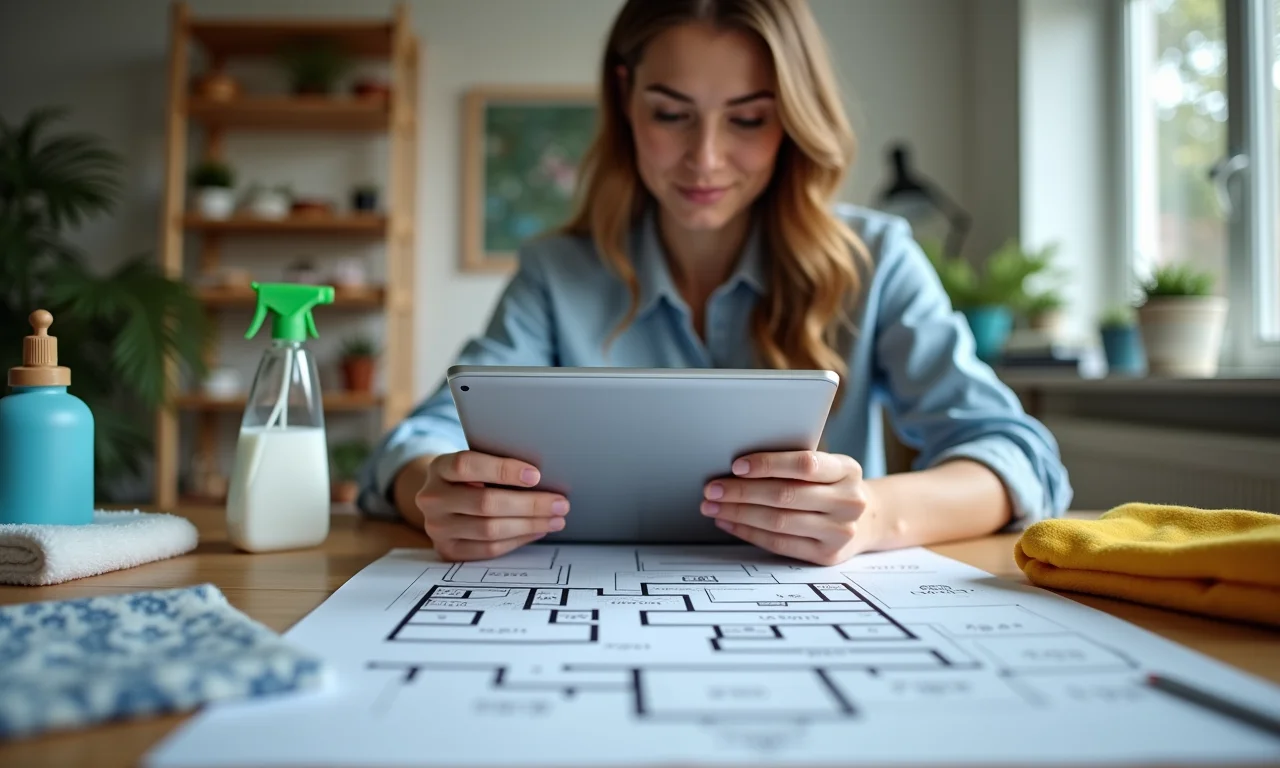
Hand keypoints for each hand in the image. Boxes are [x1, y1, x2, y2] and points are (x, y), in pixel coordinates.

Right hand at [417, 451, 568, 560]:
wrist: (440, 501)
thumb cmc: (469, 477)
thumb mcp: (475, 463)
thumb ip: (497, 465)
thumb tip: (545, 476)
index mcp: (439, 468)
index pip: (467, 466)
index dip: (503, 470)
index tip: (536, 475)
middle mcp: (433, 498)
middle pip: (485, 503)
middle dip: (530, 504)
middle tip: (560, 502)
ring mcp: (437, 527)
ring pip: (490, 530)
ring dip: (529, 525)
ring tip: (555, 518)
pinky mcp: (448, 550)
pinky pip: (489, 549)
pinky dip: (518, 540)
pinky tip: (537, 531)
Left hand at [701, 450, 879, 565]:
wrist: (867, 520)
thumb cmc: (832, 486)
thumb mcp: (827, 467)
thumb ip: (795, 464)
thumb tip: (738, 466)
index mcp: (848, 470)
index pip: (805, 464)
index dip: (768, 464)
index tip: (736, 466)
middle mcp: (848, 502)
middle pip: (786, 496)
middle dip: (742, 492)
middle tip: (712, 488)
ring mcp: (839, 532)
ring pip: (778, 522)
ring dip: (739, 513)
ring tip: (713, 506)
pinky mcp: (826, 555)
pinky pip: (779, 543)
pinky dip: (748, 532)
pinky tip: (729, 522)